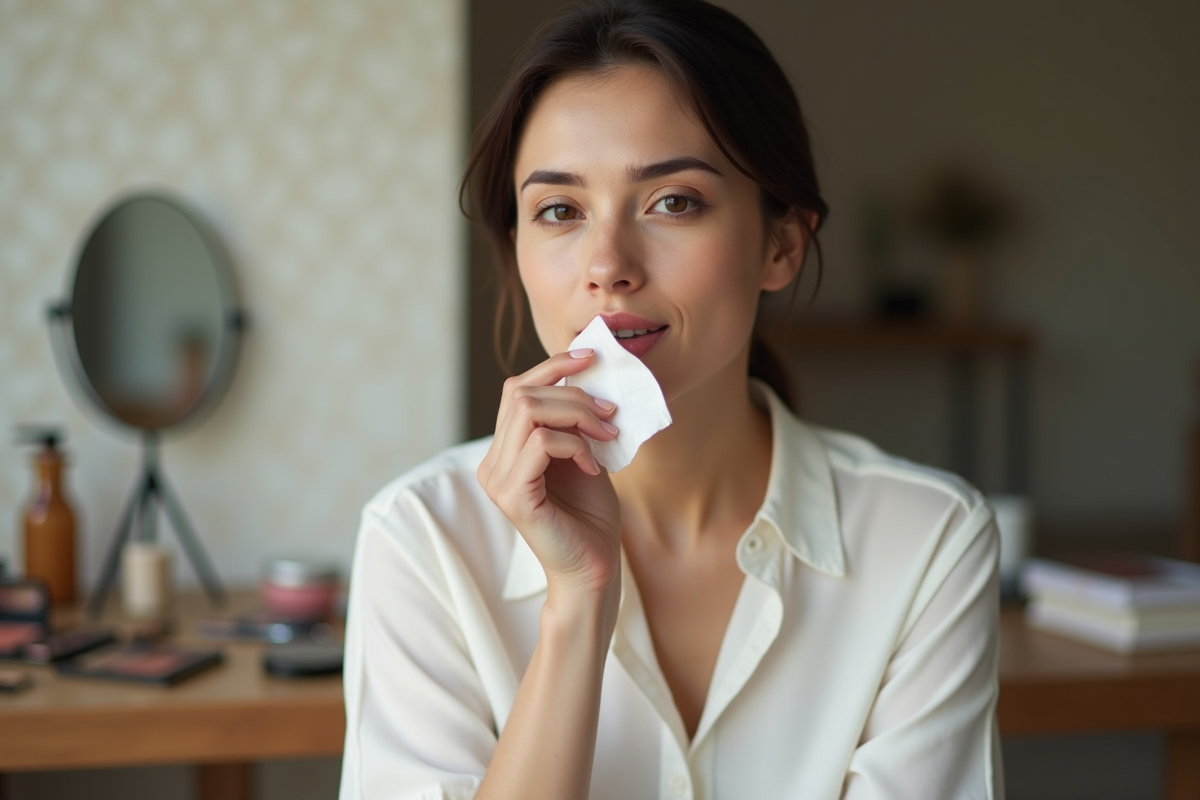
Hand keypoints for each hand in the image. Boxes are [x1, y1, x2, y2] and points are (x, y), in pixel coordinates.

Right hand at [478, 349, 621, 599]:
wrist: (594, 568)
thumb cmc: (591, 517)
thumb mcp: (584, 454)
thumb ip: (575, 421)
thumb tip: (589, 374)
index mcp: (505, 451)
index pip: (515, 389)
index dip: (552, 366)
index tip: (590, 358)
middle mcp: (492, 463)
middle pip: (520, 393)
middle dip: (573, 394)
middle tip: (609, 414)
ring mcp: (497, 480)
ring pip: (528, 410)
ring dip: (576, 415)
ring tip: (605, 436)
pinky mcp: (513, 496)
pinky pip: (541, 442)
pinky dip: (574, 445)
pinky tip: (592, 466)